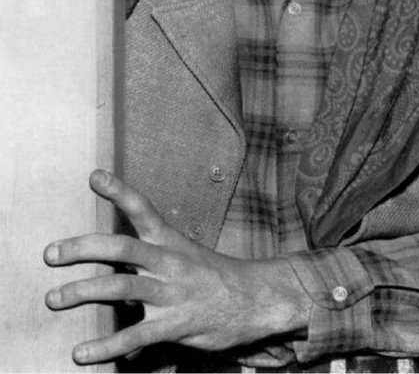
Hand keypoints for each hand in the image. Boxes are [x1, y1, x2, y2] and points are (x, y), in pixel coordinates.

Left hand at [44, 170, 310, 364]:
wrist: (255, 300)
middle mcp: (168, 261)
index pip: (142, 209)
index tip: (95, 176)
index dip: (119, 191)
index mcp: (170, 240)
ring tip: (53, 298)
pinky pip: (135, 336)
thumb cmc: (215, 277)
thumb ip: (151, 266)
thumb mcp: (185, 257)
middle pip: (120, 248)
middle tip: (50, 253)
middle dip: (82, 248)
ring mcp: (171, 292)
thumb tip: (123, 274)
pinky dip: (105, 346)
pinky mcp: (174, 324)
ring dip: (82, 292)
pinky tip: (81, 354)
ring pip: (121, 288)